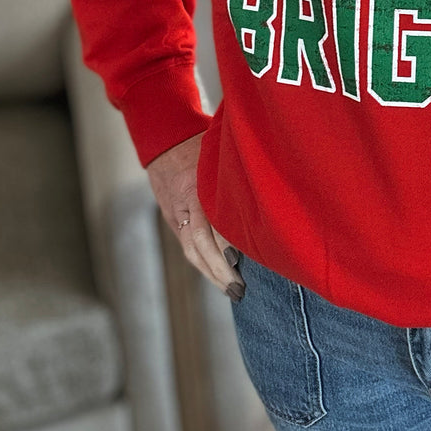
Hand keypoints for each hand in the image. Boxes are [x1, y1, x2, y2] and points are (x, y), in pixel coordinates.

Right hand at [147, 132, 245, 300]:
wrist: (164, 140)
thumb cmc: (203, 145)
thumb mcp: (219, 154)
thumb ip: (236, 177)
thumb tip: (266, 200)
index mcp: (197, 184)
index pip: (209, 220)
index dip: (223, 241)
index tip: (237, 259)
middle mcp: (185, 203)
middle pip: (198, 244)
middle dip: (218, 269)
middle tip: (239, 289)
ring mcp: (176, 213)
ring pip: (191, 250)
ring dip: (211, 273)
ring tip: (231, 290)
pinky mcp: (173, 220)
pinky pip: (188, 247)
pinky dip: (203, 264)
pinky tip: (219, 276)